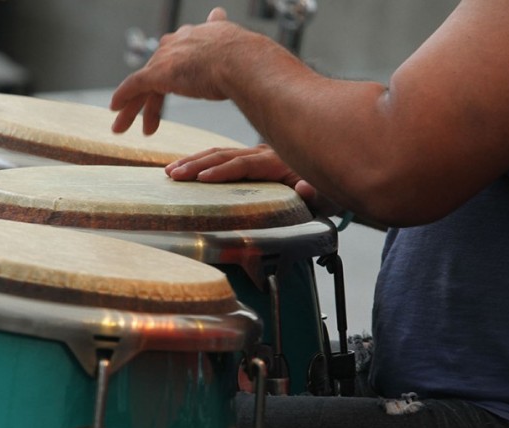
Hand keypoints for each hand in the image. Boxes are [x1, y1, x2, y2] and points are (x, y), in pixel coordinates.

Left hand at [110, 7, 243, 134]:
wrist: (243, 61)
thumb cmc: (252, 62)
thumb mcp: (243, 49)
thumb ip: (238, 49)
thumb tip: (251, 44)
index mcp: (201, 35)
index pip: (180, 55)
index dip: (174, 72)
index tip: (174, 82)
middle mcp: (180, 40)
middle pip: (159, 69)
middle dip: (150, 93)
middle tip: (147, 117)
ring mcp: (168, 56)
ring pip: (144, 81)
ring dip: (134, 107)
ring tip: (124, 127)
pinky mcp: (158, 72)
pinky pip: (134, 85)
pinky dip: (124, 98)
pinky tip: (115, 111)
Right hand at [166, 144, 341, 216]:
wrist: (338, 166)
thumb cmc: (332, 189)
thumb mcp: (330, 195)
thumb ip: (317, 193)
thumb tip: (306, 188)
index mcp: (279, 162)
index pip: (245, 165)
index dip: (223, 172)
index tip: (202, 179)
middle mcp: (265, 153)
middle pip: (225, 155)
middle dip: (197, 165)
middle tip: (174, 175)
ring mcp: (257, 153)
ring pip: (220, 152)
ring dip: (194, 161)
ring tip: (171, 172)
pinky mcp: (253, 157)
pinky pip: (223, 155)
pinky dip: (203, 160)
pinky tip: (185, 166)